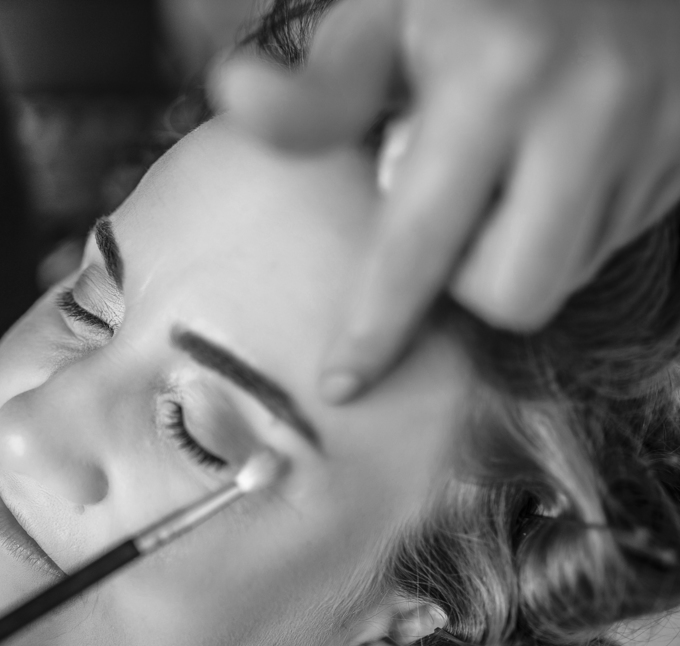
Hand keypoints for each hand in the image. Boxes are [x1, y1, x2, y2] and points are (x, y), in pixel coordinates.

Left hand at [215, 0, 679, 401]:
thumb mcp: (388, 14)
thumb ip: (323, 88)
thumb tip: (233, 96)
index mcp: (497, 77)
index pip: (420, 247)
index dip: (375, 328)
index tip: (341, 383)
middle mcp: (591, 110)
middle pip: (514, 294)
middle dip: (465, 280)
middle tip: (450, 214)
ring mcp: (658, 132)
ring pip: (568, 273)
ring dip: (520, 246)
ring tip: (508, 168)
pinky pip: (616, 237)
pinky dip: (572, 222)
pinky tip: (557, 157)